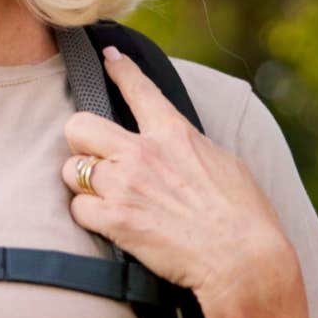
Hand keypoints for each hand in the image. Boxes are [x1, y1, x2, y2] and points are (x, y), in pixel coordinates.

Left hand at [61, 47, 299, 309]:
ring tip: (103, 195)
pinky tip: (107, 222)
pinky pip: (78, 209)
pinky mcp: (115, 221)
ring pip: (71, 170)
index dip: (119, 69)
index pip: (138, 89)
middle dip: (81, 140)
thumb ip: (190, 147)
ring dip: (82, 183)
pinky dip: (88, 216)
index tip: (108, 57)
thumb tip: (178, 145)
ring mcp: (125, 186)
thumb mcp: (225, 164)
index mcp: (174, 134)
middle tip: (93, 155)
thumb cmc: (245, 216)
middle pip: (79, 126)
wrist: (244, 260)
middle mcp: (142, 153)